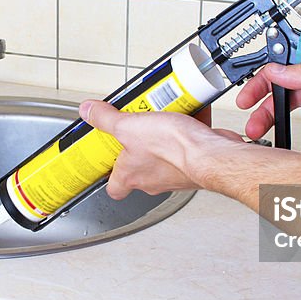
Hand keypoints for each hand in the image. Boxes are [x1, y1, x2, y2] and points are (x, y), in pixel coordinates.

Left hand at [79, 101, 245, 199]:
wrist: (212, 154)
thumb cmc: (174, 149)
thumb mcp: (129, 126)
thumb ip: (106, 119)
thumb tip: (88, 112)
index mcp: (131, 175)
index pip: (114, 188)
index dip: (109, 175)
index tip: (108, 159)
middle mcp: (153, 179)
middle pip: (140, 167)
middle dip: (140, 146)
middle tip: (138, 126)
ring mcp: (176, 174)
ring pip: (165, 156)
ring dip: (165, 137)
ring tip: (163, 115)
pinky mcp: (196, 165)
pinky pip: (189, 147)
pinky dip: (188, 131)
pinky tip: (188, 114)